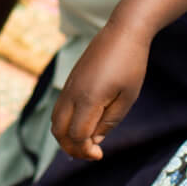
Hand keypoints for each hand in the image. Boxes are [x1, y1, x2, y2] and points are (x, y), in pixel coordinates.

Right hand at [50, 22, 151, 160]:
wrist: (123, 31)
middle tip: (92, 152)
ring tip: (88, 140)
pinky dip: (66, 122)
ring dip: (67, 136)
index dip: (86, 150)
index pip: (76, 135)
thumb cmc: (131, 64)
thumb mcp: (127, 97)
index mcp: (89, 98)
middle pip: (58, 131)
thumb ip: (110, 121)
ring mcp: (68, 86)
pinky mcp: (70, 80)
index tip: (100, 154)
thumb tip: (94, 139)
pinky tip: (86, 123)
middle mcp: (72, 93)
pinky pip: (60, 108)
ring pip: (55, 120)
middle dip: (72, 148)